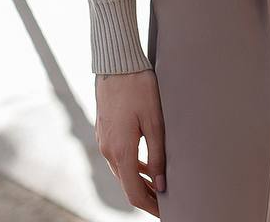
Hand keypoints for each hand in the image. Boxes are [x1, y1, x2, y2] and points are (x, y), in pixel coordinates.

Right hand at [95, 68, 166, 215]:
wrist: (116, 63)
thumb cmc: (138, 87)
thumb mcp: (155, 120)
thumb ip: (158, 154)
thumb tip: (160, 184)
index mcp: (121, 151)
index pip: (134, 192)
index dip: (150, 206)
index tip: (165, 212)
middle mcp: (108, 150)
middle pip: (127, 185)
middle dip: (146, 197)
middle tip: (165, 202)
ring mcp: (104, 141)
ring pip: (122, 172)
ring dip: (139, 182)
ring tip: (158, 188)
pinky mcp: (104, 131)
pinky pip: (118, 157)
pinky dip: (132, 167)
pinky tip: (145, 165)